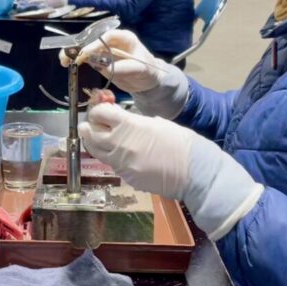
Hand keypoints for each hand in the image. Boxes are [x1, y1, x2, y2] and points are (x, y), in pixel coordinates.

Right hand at [60, 29, 165, 92]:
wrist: (147, 81)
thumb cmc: (147, 71)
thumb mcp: (140, 69)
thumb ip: (124, 67)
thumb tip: (106, 67)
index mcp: (124, 38)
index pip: (108, 36)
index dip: (95, 43)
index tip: (86, 52)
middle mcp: (112, 41)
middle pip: (93, 39)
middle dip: (79, 46)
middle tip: (68, 55)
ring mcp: (104, 50)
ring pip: (86, 47)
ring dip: (73, 52)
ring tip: (63, 60)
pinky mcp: (98, 59)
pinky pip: (85, 57)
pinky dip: (76, 60)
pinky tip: (66, 63)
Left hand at [80, 104, 263, 240]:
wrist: (195, 172)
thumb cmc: (181, 142)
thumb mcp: (156, 123)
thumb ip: (133, 121)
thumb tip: (117, 120)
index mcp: (129, 125)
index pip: (99, 113)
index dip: (98, 109)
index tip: (102, 108)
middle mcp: (120, 144)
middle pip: (90, 132)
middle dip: (91, 124)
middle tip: (95, 122)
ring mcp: (121, 163)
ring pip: (95, 150)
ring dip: (94, 141)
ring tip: (98, 136)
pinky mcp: (126, 177)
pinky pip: (110, 164)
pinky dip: (110, 156)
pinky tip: (119, 151)